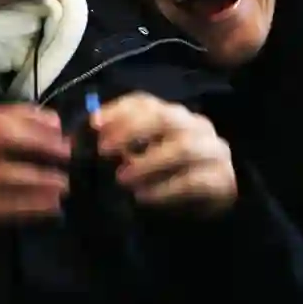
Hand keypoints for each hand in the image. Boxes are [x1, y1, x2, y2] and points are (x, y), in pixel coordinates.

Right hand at [0, 104, 69, 247]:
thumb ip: (3, 128)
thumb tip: (52, 121)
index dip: (31, 122)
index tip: (60, 128)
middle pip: (0, 141)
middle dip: (39, 145)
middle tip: (69, 155)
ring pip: (2, 175)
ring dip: (39, 179)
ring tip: (65, 184)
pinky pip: (0, 208)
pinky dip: (29, 206)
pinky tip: (51, 207)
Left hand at [91, 93, 235, 214]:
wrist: (211, 201)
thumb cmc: (168, 175)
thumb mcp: (141, 156)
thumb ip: (117, 145)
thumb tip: (79, 141)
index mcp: (171, 114)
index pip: (144, 102)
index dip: (118, 110)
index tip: (94, 124)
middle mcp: (194, 125)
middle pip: (164, 118)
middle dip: (131, 131)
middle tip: (104, 150)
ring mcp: (213, 150)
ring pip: (183, 147)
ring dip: (148, 162)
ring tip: (122, 179)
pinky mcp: (222, 179)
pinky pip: (195, 180)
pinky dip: (166, 188)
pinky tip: (144, 197)